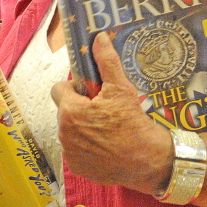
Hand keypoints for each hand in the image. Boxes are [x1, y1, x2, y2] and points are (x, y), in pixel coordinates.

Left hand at [51, 31, 172, 194]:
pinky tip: (106, 147)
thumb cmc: (133, 122)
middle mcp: (64, 133)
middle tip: (104, 111)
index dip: (75, 89)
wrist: (148, 161)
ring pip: (70, 131)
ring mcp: (70, 153)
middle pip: (66, 111)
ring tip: (107, 129)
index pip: (59, 90)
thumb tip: (98, 38)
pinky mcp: (78, 168)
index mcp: (70, 111)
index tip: (92, 93)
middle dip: (80, 108)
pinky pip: (76, 151)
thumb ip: (106, 62)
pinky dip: (87, 148)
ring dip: (83, 128)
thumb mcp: (121, 88)